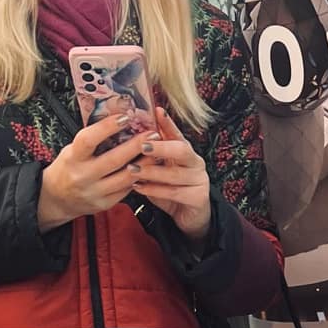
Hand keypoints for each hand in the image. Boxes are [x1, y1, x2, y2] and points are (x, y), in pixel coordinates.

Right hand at [37, 117, 151, 228]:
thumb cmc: (69, 167)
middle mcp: (83, 176)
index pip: (89, 140)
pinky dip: (138, 178)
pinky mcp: (104, 204)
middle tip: (152, 134)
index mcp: (73, 158)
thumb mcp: (73, 151)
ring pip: (125, 178)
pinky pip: (126, 190)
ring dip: (144, 164)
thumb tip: (118, 121)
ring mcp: (94, 192)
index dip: (107, 128)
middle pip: (114, 160)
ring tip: (157, 151)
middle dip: (136, 146)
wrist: (58, 198)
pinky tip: (148, 169)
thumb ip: (92, 141)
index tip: (124, 117)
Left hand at [129, 105, 212, 243]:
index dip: (168, 123)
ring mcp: (199, 180)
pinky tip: (139, 188)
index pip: (177, 133)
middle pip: (182, 150)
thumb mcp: (159, 169)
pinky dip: (155, 190)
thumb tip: (128, 138)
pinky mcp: (199, 197)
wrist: (188, 216)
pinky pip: (174, 192)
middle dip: (161, 147)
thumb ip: (150, 156)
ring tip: (132, 169)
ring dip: (152, 171)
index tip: (157, 111)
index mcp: (186, 151)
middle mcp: (195, 162)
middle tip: (142, 145)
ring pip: (175, 174)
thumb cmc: (170, 189)